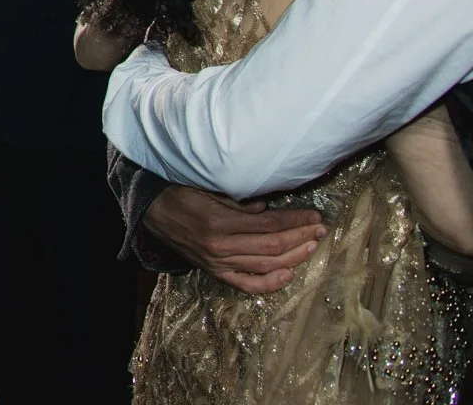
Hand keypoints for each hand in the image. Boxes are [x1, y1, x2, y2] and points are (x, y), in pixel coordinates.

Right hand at [142, 187, 325, 294]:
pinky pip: (247, 284)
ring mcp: (218, 263)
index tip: (314, 216)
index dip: (295, 221)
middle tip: (321, 229)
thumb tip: (268, 210)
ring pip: (266, 266)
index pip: (268, 224)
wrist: (151, 213)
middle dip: (301, 237)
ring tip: (312, 246)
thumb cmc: (180, 194)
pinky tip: (289, 274)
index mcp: (218, 222)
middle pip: (272, 247)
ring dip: (294, 257)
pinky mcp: (215, 272)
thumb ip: (237, 202)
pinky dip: (270, 283)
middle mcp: (220, 247)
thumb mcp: (206, 188)